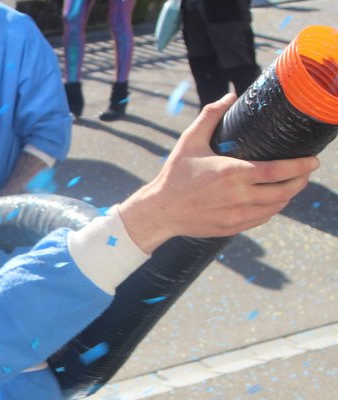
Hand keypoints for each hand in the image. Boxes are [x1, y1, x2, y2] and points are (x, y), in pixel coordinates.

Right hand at [121, 94, 319, 252]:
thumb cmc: (175, 175)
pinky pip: (262, 218)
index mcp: (232, 173)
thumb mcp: (190, 142)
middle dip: (301, 181)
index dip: (301, 166)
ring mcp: (236, 214)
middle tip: (306, 172)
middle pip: (284, 191)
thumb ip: (210, 116)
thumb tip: (230, 97)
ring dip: (288, 195)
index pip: (279, 170)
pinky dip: (272, 209)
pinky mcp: (232, 227)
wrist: (160, 211)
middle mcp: (238, 196)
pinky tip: (272, 201)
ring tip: (292, 185)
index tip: (314, 161)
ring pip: (276, 207)